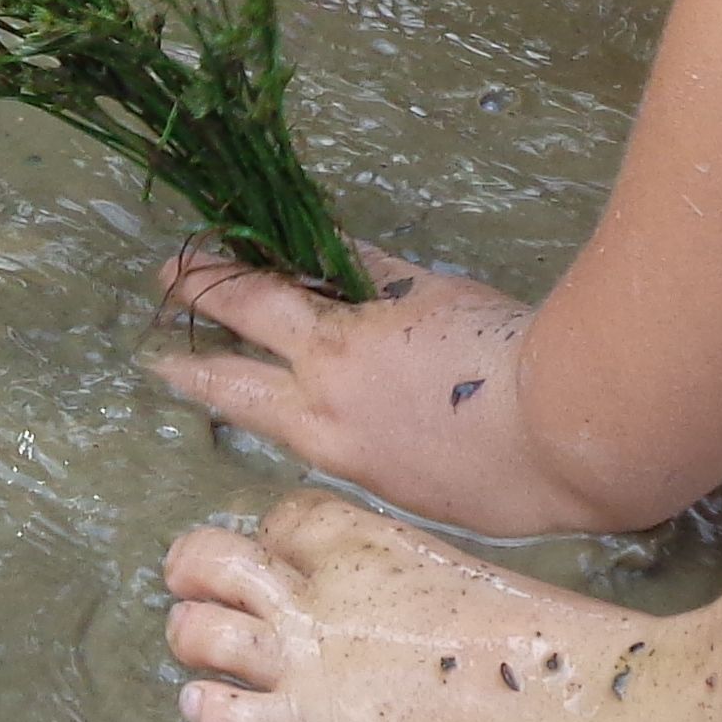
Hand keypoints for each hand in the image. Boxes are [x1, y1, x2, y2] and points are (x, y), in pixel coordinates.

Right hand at [143, 244, 650, 542]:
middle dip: (200, 292)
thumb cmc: (502, 485)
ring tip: (222, 243)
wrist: (557, 426)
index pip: (236, 395)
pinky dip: (325, 245)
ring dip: (248, 258)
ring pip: (289, 277)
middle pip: (246, 318)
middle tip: (168, 272)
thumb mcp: (414, 488)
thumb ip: (373, 451)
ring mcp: (365, 323)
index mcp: (327, 438)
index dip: (192, 373)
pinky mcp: (412, 285)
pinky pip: (353, 257)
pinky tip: (311, 232)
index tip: (165, 361)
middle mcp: (328, 375)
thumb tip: (367, 425)